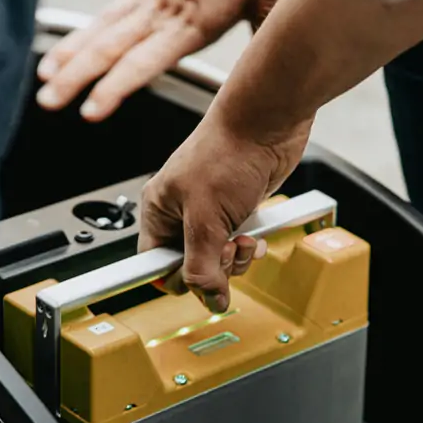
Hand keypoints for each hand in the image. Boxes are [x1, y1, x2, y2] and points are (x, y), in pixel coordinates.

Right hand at [35, 0, 282, 120]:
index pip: (144, 60)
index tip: (92, 110)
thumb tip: (283, 70)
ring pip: (100, 32)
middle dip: (78, 80)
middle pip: (111, 49)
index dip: (116, 86)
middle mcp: (162, 13)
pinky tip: (59, 54)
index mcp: (192, 22)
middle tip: (49, 103)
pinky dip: (78, 36)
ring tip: (44, 85)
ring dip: (70, 60)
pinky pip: (104, 15)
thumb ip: (266, 34)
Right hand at [138, 112, 310, 312]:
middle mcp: (181, 212)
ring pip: (218, 258)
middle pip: (191, 266)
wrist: (268, 123)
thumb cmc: (229, 152)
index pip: (155, 264)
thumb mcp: (207, 219)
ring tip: (245, 239)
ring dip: (236, 258)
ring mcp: (211, 211)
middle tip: (228, 248)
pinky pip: (239, 244)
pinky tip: (256, 235)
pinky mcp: (238, 209)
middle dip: (215, 266)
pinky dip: (250, 246)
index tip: (198, 283)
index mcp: (159, 210)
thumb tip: (208, 300)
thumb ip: (203, 266)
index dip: (177, 278)